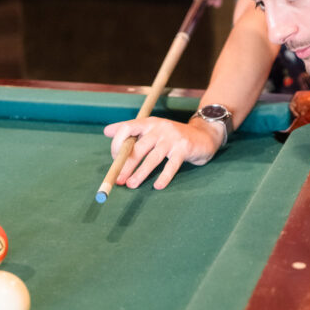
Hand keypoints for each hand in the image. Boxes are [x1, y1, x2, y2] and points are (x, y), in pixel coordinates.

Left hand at [103, 116, 221, 189]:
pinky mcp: (184, 149)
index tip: (115, 160)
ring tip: (131, 185)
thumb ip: (131, 131)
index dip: (117, 144)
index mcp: (149, 123)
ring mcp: (172, 138)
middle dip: (126, 165)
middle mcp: (159, 128)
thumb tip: (106, 132)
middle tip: (118, 179)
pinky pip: (171, 166)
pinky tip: (157, 186)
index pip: (127, 128)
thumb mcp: (152, 129)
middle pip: (138, 147)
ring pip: (153, 158)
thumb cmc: (172, 136)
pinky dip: (164, 177)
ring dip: (140, 173)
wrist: (203, 135)